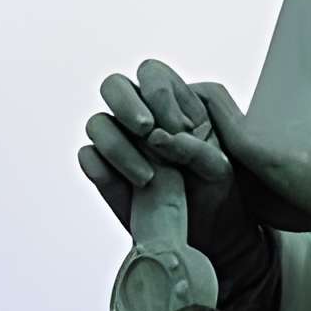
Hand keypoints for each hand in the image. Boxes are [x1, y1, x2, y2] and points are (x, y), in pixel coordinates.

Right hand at [78, 60, 234, 233]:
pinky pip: (88, 159)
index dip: (159, 92)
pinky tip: (129, 188)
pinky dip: (102, 169)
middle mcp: (140, 119)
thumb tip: (159, 138)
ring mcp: (120, 145)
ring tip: (148, 178)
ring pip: (97, 123)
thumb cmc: (220, 193)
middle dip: (126, 103)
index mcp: (173, 104)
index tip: (180, 127)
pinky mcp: (106, 175)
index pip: (152, 74)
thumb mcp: (222, 167)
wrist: (211, 236)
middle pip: (114, 86)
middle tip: (146, 129)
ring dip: (119, 146)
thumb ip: (197, 147)